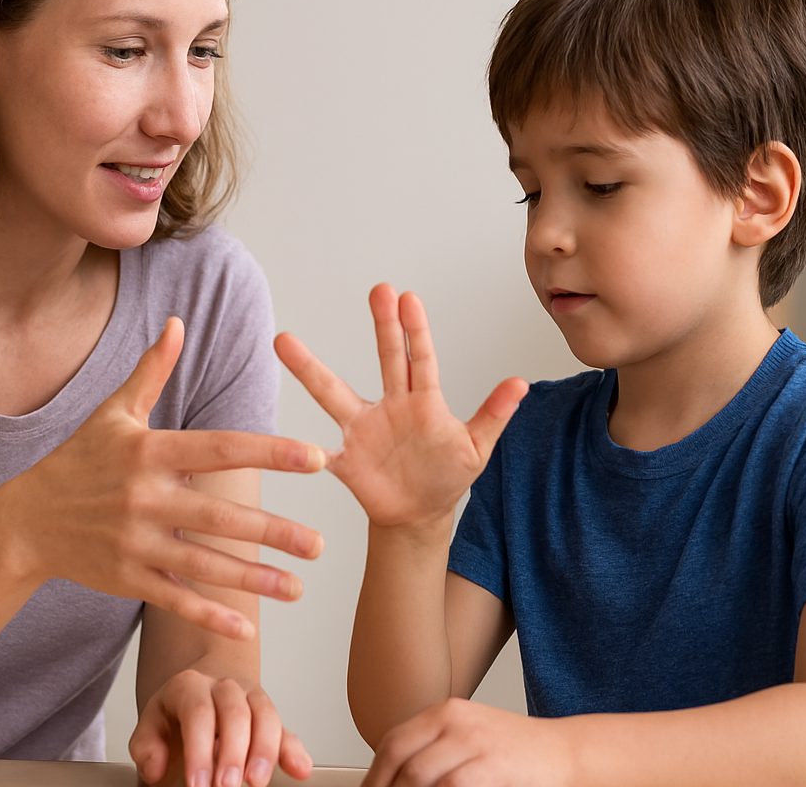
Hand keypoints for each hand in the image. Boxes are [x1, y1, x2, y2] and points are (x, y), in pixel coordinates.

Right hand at [6, 317, 326, 638]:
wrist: (23, 522)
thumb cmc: (78, 460)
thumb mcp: (112, 412)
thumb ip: (151, 370)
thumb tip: (178, 322)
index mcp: (149, 452)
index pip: (220, 450)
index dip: (269, 452)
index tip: (316, 458)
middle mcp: (144, 498)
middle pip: (218, 517)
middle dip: (272, 532)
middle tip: (321, 543)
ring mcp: (134, 543)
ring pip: (203, 564)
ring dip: (253, 579)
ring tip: (299, 587)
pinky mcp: (125, 579)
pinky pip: (174, 600)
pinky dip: (208, 616)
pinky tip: (246, 628)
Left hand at [130, 669, 311, 786]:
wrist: (196, 700)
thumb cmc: (174, 719)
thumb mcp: (149, 728)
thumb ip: (146, 746)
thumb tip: (155, 766)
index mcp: (190, 686)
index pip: (198, 714)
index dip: (199, 751)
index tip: (198, 784)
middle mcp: (224, 686)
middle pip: (235, 712)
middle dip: (233, 753)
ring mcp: (250, 698)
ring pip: (265, 715)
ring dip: (264, 751)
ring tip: (256, 781)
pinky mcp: (268, 717)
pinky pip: (285, 729)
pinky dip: (294, 750)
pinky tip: (299, 769)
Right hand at [275, 284, 527, 531]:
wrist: (419, 514)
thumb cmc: (447, 475)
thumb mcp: (476, 448)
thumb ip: (493, 415)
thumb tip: (521, 382)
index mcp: (423, 401)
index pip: (421, 359)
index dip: (415, 330)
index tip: (408, 297)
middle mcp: (390, 406)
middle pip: (386, 359)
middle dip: (384, 325)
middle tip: (379, 290)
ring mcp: (364, 429)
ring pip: (333, 393)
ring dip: (310, 369)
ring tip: (285, 341)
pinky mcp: (346, 460)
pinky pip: (323, 453)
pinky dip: (306, 450)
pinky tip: (289, 437)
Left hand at [364, 698, 572, 786]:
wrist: (563, 751)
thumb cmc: (514, 750)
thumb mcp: (469, 736)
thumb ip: (435, 749)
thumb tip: (397, 776)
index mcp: (446, 711)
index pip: (394, 741)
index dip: (375, 773)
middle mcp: (456, 721)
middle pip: (401, 758)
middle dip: (385, 786)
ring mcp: (474, 742)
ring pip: (419, 776)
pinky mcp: (492, 767)